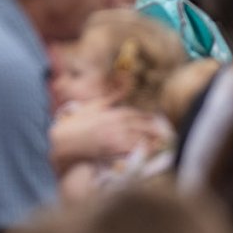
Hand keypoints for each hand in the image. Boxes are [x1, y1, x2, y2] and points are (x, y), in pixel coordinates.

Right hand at [51, 99, 166, 170]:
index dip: (150, 118)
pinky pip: (131, 150)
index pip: (138, 114)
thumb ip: (113, 95)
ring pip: (140, 138)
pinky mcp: (112, 149)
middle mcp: (118, 122)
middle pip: (142, 126)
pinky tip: (148, 154)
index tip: (158, 121)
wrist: (65, 140)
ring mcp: (116, 136)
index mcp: (115, 111)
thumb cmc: (78, 122)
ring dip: (152, 142)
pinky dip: (141, 151)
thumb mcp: (95, 105)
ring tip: (162, 145)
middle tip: (167, 135)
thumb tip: (126, 79)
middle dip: (155, 131)